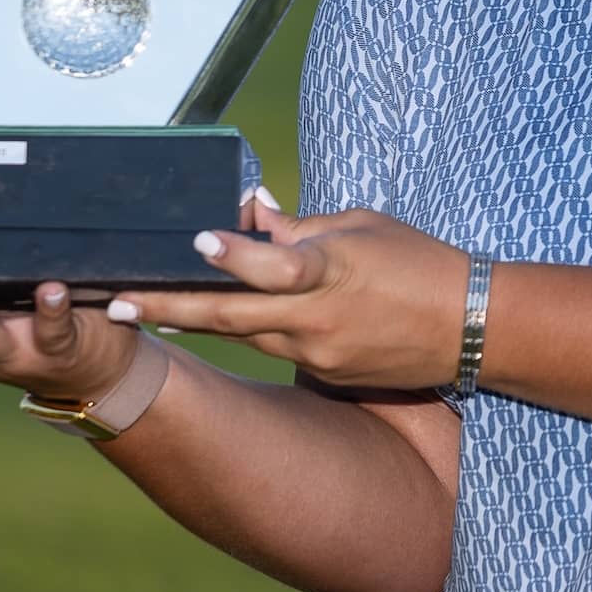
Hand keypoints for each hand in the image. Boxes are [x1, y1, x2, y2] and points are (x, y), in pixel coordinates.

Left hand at [106, 201, 466, 391]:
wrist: (473, 328)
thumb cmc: (420, 263)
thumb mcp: (363, 227)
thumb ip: (301, 229)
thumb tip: (249, 217)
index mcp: (333, 272)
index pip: (275, 265)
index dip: (235, 255)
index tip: (196, 240)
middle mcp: (319, 321)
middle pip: (233, 316)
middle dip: (172, 307)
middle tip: (119, 302)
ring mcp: (320, 354)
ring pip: (244, 335)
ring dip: (194, 321)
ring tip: (142, 307)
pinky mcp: (327, 374)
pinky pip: (276, 348)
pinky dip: (246, 331)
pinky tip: (211, 319)